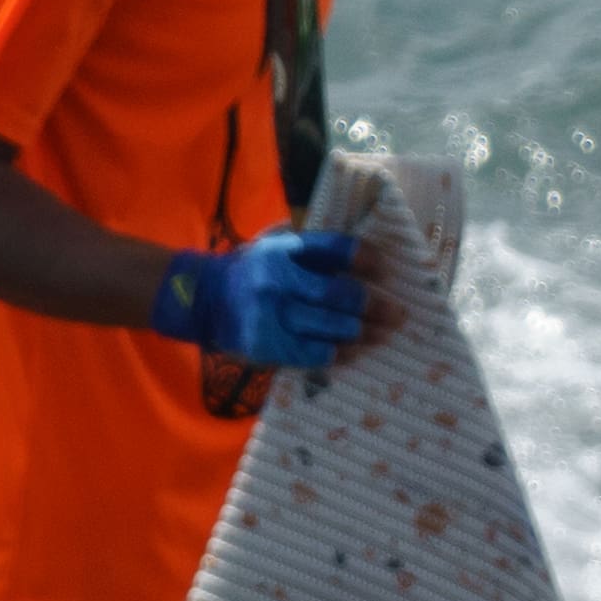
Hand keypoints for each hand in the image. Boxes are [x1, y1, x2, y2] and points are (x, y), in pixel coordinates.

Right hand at [152, 229, 367, 370]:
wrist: (202, 301)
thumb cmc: (252, 271)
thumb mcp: (276, 246)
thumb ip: (312, 251)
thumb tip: (368, 256)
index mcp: (284, 249)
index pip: (333, 248)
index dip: (364, 257)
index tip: (384, 267)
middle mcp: (277, 279)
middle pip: (336, 293)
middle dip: (373, 304)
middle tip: (398, 313)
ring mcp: (270, 315)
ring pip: (328, 327)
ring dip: (363, 333)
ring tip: (384, 334)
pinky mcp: (265, 345)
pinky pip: (311, 354)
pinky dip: (338, 354)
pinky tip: (354, 352)